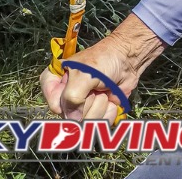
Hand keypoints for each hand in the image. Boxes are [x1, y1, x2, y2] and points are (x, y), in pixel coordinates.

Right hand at [40, 13, 165, 121]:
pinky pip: (100, 122)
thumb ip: (72, 98)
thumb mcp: (83, 75)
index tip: (81, 92)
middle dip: (87, 103)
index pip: (53, 103)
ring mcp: (81, 105)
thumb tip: (73, 120)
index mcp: (55, 81)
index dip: (67, 102)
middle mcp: (65, 95)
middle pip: (70, 117)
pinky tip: (112, 100)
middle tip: (96, 87)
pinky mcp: (97, 111)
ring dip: (100, 106)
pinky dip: (109, 112)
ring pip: (86, 122)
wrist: (129, 58)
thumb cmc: (105, 60)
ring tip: (105, 91)